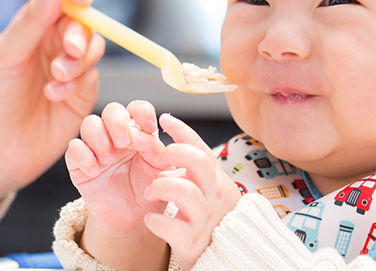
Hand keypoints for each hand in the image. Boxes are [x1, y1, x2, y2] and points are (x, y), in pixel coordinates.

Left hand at [0, 0, 105, 227]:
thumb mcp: (6, 55)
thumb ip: (32, 21)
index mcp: (32, 26)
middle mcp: (53, 43)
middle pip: (84, 22)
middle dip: (79, 34)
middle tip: (68, 51)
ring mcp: (70, 69)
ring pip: (94, 48)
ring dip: (79, 60)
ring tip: (55, 78)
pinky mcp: (82, 94)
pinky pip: (92, 77)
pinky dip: (76, 83)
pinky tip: (54, 95)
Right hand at [65, 101, 172, 269]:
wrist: (132, 220)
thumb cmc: (148, 193)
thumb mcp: (161, 171)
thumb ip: (158, 150)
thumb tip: (148, 135)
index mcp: (139, 132)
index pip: (138, 109)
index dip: (142, 112)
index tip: (149, 127)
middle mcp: (116, 135)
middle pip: (112, 110)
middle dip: (117, 122)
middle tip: (123, 143)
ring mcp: (97, 147)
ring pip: (90, 123)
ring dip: (99, 138)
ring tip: (108, 159)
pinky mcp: (80, 163)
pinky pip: (74, 148)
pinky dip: (83, 156)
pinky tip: (94, 171)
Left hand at [144, 114, 241, 269]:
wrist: (225, 259)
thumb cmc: (210, 221)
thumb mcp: (209, 191)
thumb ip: (196, 170)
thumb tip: (174, 143)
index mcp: (216, 181)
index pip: (201, 148)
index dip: (183, 131)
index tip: (165, 119)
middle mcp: (214, 196)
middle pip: (198, 162)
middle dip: (173, 153)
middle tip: (157, 157)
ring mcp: (204, 219)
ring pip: (184, 190)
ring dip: (160, 187)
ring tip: (150, 192)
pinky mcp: (192, 241)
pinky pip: (170, 226)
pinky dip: (155, 221)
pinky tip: (150, 220)